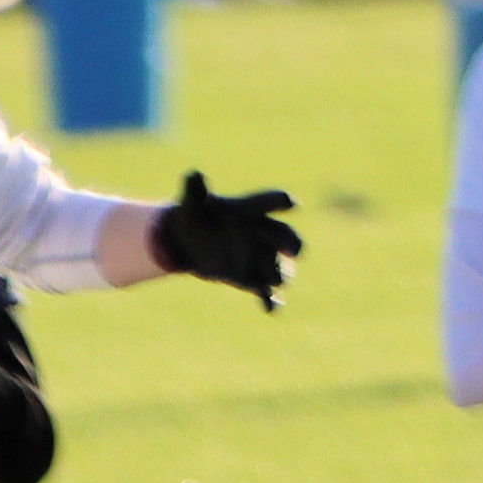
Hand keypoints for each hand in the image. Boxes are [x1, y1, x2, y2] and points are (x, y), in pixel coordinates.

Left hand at [151, 169, 300, 308]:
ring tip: (278, 281)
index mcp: (249, 210)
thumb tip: (193, 173)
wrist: (189, 242)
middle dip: (291, 243)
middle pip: (285, 237)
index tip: (290, 202)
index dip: (280, 201)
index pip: (268, 202)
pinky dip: (271, 301)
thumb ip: (194, 190)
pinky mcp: (251, 278)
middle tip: (294, 250)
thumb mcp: (191, 204)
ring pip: (279, 266)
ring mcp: (259, 256)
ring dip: (281, 273)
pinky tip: (271, 309)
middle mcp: (261, 233)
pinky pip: (266, 291)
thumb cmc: (196, 216)